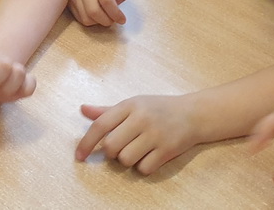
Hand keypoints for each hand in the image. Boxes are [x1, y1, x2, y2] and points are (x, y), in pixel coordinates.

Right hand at [69, 0, 135, 26]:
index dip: (115, 13)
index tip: (122, 19)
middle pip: (93, 10)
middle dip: (107, 20)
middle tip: (114, 20)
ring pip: (86, 17)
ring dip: (99, 22)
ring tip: (107, 16)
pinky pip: (80, 18)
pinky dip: (91, 21)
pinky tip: (98, 14)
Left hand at [76, 96, 200, 173]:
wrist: (194, 114)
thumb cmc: (158, 109)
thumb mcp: (133, 104)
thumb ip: (107, 111)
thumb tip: (82, 110)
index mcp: (130, 105)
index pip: (101, 125)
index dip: (86, 142)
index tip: (79, 156)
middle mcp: (141, 118)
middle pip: (111, 146)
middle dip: (110, 153)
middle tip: (120, 148)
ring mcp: (155, 134)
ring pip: (126, 159)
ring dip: (127, 160)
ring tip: (137, 150)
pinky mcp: (167, 150)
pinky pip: (144, 168)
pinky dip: (143, 167)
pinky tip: (150, 156)